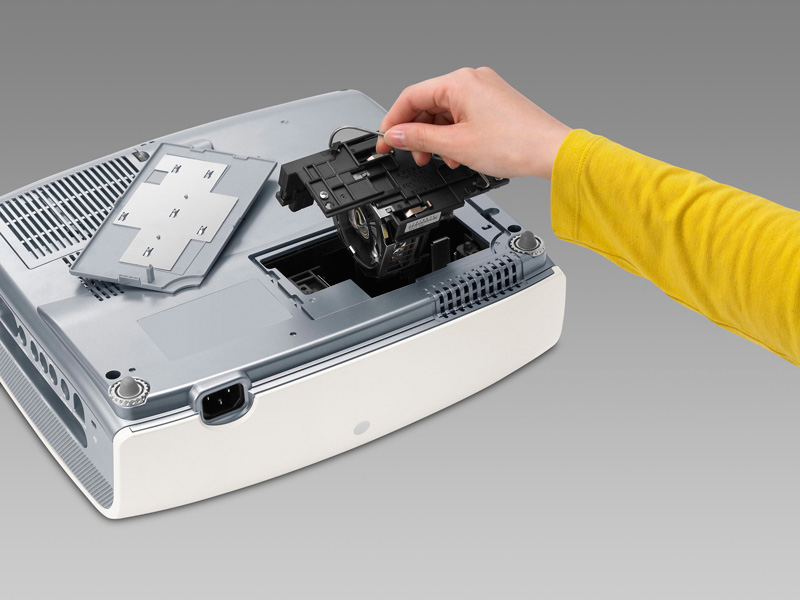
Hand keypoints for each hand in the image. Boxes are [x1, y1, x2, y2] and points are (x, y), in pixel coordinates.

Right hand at [376, 67, 570, 179]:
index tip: (385, 141)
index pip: (411, 97)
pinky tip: (457, 154)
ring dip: (437, 138)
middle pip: (428, 104)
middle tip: (412, 156)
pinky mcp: (496, 103)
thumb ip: (419, 138)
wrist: (550, 152)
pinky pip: (464, 116)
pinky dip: (455, 135)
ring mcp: (486, 90)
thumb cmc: (514, 144)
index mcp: (459, 82)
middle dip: (417, 133)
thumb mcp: (455, 145)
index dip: (393, 121)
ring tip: (440, 160)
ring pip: (446, 112)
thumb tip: (395, 134)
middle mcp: (473, 79)